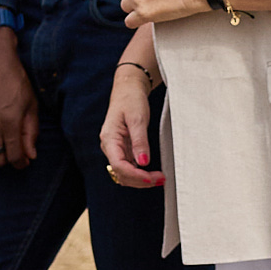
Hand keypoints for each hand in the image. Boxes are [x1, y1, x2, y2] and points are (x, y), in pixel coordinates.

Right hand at [100, 66, 164, 187]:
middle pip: (121, 173)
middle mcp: (110, 146)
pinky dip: (140, 173)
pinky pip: (129, 167)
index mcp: (109, 139)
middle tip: (161, 179)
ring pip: (124, 173)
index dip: (135, 176)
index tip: (151, 178)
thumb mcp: (137, 118)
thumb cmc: (131, 100)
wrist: (128, 89)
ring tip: (159, 178)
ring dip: (140, 180)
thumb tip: (143, 163)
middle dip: (140, 180)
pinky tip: (152, 173)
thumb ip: (140, 141)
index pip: (119, 165)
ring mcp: (116, 149)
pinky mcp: (123, 149)